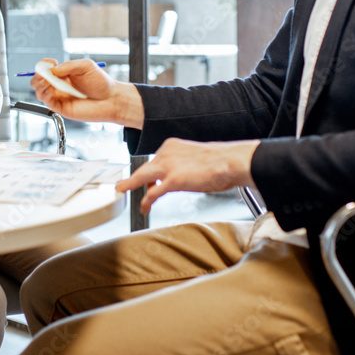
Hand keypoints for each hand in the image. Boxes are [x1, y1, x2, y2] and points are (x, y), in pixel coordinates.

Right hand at [31, 59, 142, 127]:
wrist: (111, 99)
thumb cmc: (101, 83)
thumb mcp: (85, 66)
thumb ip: (68, 66)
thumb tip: (53, 70)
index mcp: (63, 75)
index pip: (46, 69)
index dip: (44, 65)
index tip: (50, 62)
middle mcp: (59, 86)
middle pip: (39, 81)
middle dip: (37, 76)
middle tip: (44, 74)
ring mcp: (60, 97)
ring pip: (40, 92)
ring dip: (40, 85)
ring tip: (47, 81)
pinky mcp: (62, 108)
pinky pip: (47, 103)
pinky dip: (45, 95)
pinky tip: (51, 90)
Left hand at [115, 138, 257, 212]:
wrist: (231, 162)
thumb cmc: (221, 162)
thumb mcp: (195, 158)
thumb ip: (183, 164)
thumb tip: (182, 175)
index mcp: (172, 146)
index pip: (154, 160)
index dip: (149, 173)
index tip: (147, 179)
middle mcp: (167, 153)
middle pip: (144, 168)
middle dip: (133, 178)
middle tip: (123, 184)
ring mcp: (168, 166)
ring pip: (141, 177)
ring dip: (131, 185)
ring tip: (123, 192)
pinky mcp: (173, 180)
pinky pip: (152, 193)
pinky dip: (146, 201)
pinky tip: (144, 208)